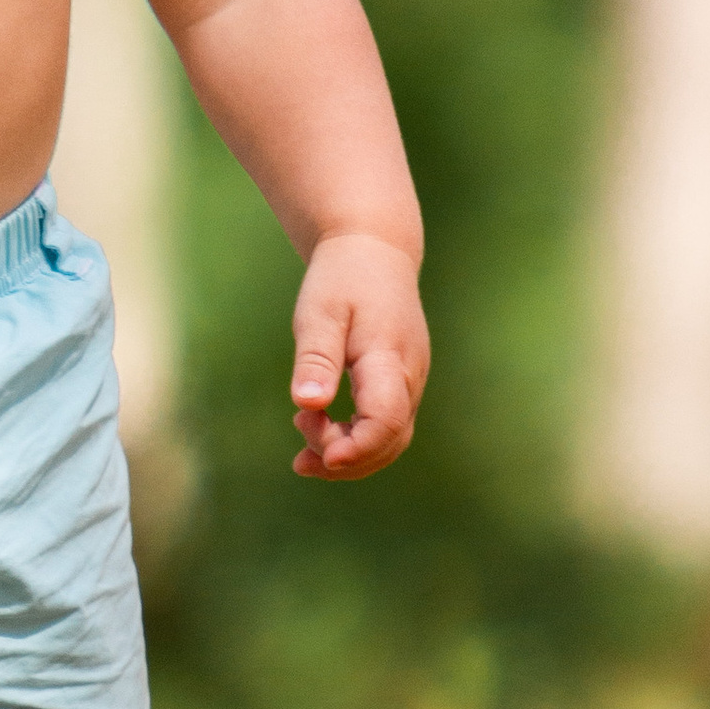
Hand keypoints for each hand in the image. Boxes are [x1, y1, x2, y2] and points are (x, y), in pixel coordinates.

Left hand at [289, 232, 426, 480]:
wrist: (373, 251)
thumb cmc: (341, 279)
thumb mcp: (319, 313)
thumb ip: (316, 359)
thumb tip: (307, 404)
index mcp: (389, 356)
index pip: (386, 420)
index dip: (356, 448)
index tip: (322, 457)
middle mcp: (409, 375)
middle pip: (390, 440)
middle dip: (344, 458)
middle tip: (299, 440)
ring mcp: (410, 382)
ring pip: (390, 440)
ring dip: (349, 455)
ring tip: (302, 448)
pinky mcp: (402, 384)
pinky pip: (386, 427)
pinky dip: (355, 441)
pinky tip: (319, 431)